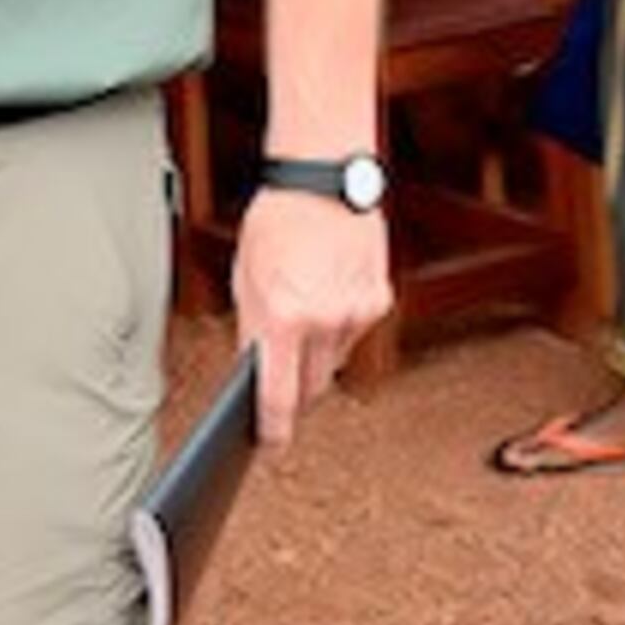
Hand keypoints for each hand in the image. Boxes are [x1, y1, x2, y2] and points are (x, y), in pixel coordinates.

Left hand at [230, 189, 392, 445]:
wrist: (322, 181)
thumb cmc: (276, 222)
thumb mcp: (245, 279)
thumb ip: (252, 331)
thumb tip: (254, 374)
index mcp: (283, 316)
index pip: (279, 395)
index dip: (273, 428)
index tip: (270, 443)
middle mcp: (324, 321)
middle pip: (312, 387)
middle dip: (295, 390)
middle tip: (281, 378)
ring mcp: (356, 312)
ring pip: (334, 361)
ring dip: (316, 355)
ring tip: (302, 314)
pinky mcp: (378, 300)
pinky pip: (354, 332)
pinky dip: (339, 326)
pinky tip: (326, 294)